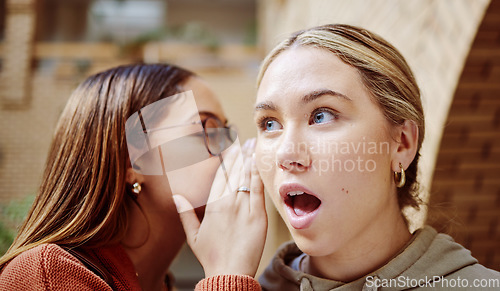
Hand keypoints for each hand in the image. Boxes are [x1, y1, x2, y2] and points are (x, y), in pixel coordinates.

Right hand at [173, 138, 266, 277]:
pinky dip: (258, 174)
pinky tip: (258, 162)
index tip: (227, 146)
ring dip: (248, 159)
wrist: (229, 273)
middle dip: (236, 153)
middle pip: (232, 171)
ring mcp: (243, 207)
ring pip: (245, 177)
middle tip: (240, 138)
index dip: (224, 159)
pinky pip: (258, 189)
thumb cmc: (212, 257)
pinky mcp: (258, 215)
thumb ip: (185, 214)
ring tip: (251, 144)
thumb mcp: (193, 236)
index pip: (219, 175)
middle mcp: (227, 202)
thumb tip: (176, 196)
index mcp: (212, 205)